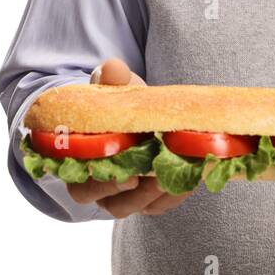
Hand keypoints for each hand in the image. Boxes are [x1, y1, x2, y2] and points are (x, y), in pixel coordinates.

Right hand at [68, 57, 194, 216]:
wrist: (138, 115)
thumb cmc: (118, 104)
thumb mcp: (114, 90)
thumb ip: (110, 80)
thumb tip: (112, 67)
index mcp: (83, 166)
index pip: (83, 187)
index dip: (102, 186)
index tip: (127, 175)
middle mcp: (101, 188)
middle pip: (112, 204)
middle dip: (136, 193)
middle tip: (157, 176)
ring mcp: (127, 195)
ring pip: (140, 207)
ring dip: (159, 194)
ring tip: (176, 174)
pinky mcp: (150, 198)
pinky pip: (162, 204)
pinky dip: (175, 193)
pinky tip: (191, 177)